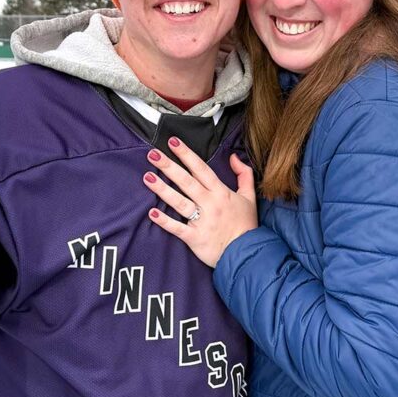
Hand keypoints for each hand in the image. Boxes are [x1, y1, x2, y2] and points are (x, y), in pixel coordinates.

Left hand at [143, 137, 257, 267]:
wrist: (247, 254)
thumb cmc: (246, 226)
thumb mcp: (249, 197)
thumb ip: (244, 174)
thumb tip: (234, 157)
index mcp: (221, 193)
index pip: (201, 169)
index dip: (187, 155)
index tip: (173, 142)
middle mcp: (210, 204)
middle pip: (187, 182)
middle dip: (169, 166)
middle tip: (153, 154)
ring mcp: (202, 221)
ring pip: (179, 202)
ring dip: (163, 189)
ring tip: (147, 177)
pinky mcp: (195, 238)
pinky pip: (178, 228)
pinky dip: (165, 221)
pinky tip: (152, 213)